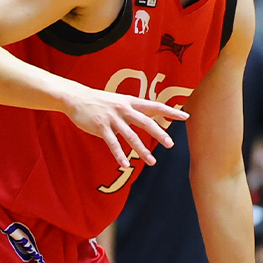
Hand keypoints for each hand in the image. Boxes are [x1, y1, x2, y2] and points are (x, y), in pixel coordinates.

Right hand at [63, 85, 186, 166]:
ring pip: (131, 136)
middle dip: (159, 134)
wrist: (76, 98)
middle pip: (146, 122)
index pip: (155, 106)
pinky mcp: (101, 127)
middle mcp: (124, 109)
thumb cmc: (99, 101)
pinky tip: (125, 165)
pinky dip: (119, 155)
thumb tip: (147, 118)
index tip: (186, 116)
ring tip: (151, 162)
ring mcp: (113, 118)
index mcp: (130, 101)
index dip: (170, 111)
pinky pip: (113, 143)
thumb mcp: (118, 101)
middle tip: (170, 145)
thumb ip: (132, 110)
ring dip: (142, 150)